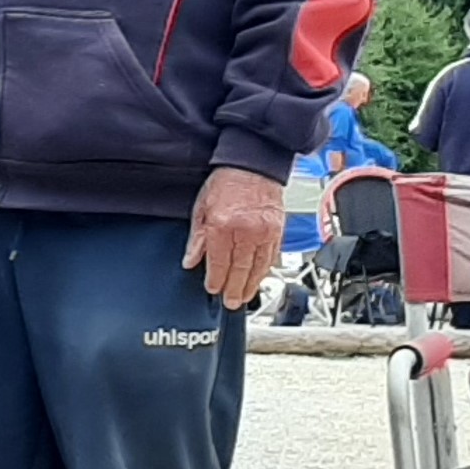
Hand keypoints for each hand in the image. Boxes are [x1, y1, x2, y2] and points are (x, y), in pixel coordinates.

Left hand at [182, 165, 284, 304]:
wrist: (253, 166)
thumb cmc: (225, 183)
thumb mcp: (201, 208)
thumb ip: (197, 238)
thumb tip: (190, 261)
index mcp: (223, 225)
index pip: (218, 261)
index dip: (216, 278)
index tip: (213, 289)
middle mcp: (247, 231)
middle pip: (240, 268)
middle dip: (234, 288)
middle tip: (231, 302)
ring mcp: (266, 231)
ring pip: (258, 266)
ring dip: (252, 284)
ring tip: (245, 297)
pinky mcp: (278, 230)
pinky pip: (272, 257)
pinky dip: (265, 270)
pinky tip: (259, 278)